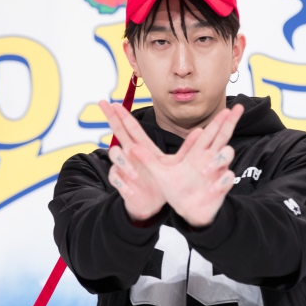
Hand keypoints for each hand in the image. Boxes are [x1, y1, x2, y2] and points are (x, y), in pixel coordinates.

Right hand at [99, 100, 195, 220]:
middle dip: (111, 117)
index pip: (132, 128)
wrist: (153, 204)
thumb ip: (187, 148)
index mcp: (143, 148)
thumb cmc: (162, 181)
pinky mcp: (122, 182)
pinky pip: (116, 178)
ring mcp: (123, 167)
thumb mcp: (176, 164)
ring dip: (123, 162)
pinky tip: (130, 190)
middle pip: (118, 132)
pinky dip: (123, 183)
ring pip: (116, 155)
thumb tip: (201, 130)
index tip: (115, 102)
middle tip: (103, 103)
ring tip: (136, 175)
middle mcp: (130, 154)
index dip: (124, 115)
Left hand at [106, 103, 243, 226]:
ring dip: (219, 158)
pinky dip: (223, 181)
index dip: (218, 120)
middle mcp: (210, 159)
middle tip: (237, 108)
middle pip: (223, 136)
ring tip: (204, 171)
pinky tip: (215, 186)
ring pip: (226, 155)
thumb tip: (132, 147)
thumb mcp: (160, 175)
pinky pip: (226, 180)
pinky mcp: (220, 188)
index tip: (228, 107)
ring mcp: (217, 172)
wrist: (188, 212)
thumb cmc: (177, 190)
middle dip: (230, 122)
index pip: (209, 132)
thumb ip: (148, 161)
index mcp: (197, 153)